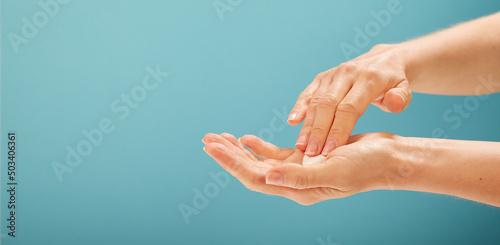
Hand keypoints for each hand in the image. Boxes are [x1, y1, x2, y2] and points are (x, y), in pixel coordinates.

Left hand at [202, 132, 401, 204]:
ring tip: (219, 138)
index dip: (232, 163)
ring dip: (239, 150)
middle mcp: (292, 183)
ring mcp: (297, 171)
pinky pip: (275, 154)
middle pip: (252, 170)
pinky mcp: (304, 159)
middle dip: (228, 155)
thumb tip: (267, 175)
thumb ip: (300, 177)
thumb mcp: (334, 171)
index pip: (255, 177)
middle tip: (207, 141)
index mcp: (297, 189)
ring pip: (260, 162)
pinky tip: (246, 138)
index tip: (213, 147)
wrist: (386, 158)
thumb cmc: (366, 166)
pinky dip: (259, 146)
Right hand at [288, 44, 411, 156]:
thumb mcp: (405, 89)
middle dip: (318, 131)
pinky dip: (299, 107)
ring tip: (301, 146)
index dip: (338, 130)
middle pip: (328, 105)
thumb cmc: (394, 82)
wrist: (384, 59)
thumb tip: (392, 103)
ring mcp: (333, 74)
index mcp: (368, 79)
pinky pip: (308, 92)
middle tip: (311, 153)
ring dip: (307, 124)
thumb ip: (401, 99)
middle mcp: (347, 74)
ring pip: (315, 100)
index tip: (330, 151)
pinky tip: (292, 122)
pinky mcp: (323, 76)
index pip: (349, 108)